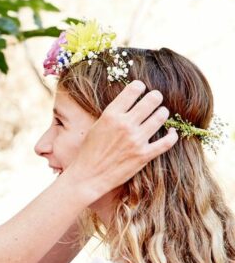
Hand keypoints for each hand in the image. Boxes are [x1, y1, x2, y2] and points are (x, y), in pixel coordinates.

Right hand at [63, 81, 177, 201]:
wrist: (88, 176)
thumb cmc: (89, 151)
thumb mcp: (96, 126)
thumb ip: (113, 115)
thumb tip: (129, 103)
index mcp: (111, 115)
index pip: (133, 90)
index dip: (139, 86)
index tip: (141, 88)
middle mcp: (125, 125)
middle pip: (151, 100)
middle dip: (155, 96)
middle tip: (155, 98)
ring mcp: (136, 140)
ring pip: (161, 117)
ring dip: (162, 113)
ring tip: (161, 113)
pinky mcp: (144, 155)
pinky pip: (167, 141)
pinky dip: (172, 135)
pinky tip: (171, 132)